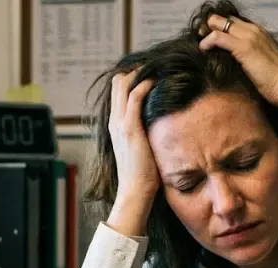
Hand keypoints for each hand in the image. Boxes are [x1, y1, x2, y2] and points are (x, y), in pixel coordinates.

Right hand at [108, 70, 158, 199]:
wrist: (135, 191)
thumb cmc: (143, 174)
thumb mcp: (143, 147)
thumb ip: (147, 133)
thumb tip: (162, 124)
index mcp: (116, 125)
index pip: (118, 91)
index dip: (132, 78)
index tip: (151, 72)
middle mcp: (114, 121)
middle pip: (118, 82)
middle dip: (137, 70)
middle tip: (156, 65)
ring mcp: (120, 123)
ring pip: (123, 85)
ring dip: (141, 73)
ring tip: (158, 68)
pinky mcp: (129, 128)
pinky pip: (134, 96)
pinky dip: (145, 84)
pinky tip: (157, 81)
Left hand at [199, 15, 277, 107]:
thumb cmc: (276, 81)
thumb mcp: (259, 63)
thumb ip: (247, 57)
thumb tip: (231, 61)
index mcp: (259, 33)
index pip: (234, 23)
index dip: (219, 27)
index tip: (208, 37)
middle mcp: (254, 31)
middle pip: (226, 20)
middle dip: (211, 26)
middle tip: (201, 37)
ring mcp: (249, 37)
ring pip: (220, 24)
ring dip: (207, 32)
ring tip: (201, 43)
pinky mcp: (244, 47)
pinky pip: (218, 37)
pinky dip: (208, 42)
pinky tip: (202, 49)